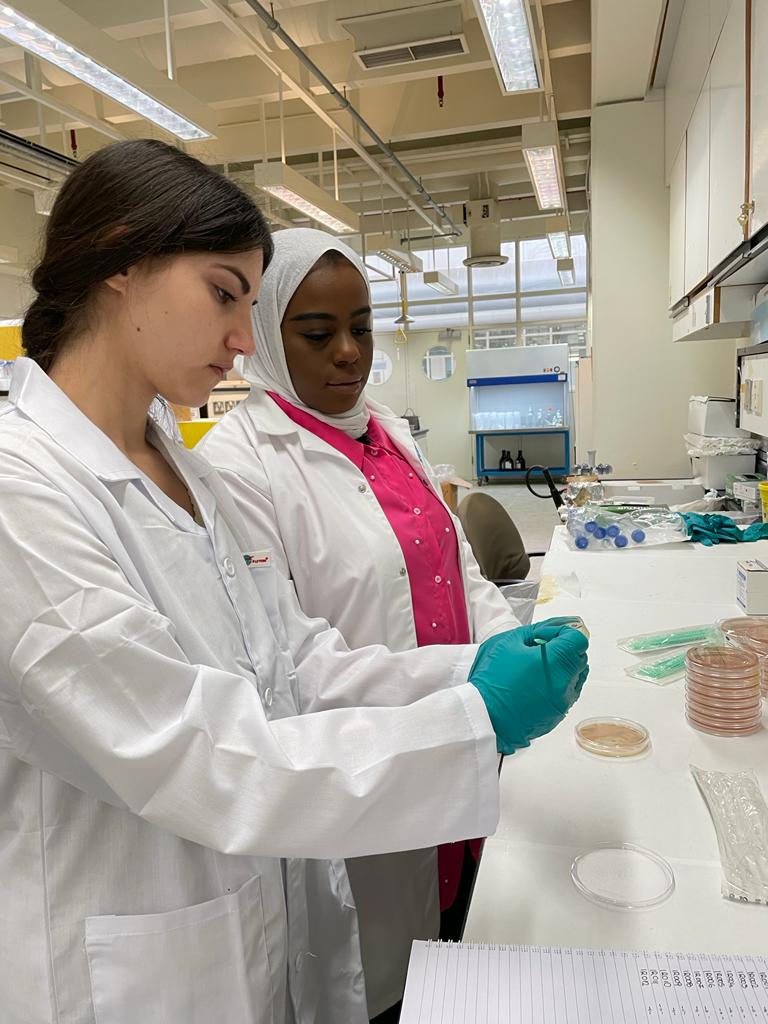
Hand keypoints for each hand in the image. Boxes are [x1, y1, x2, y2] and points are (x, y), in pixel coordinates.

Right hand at [468, 618, 588, 753]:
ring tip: (536, 668)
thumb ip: (536, 630)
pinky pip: (566, 693)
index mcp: (556, 662)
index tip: (548, 635)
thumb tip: (555, 627)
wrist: (484, 718)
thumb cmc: (491, 681)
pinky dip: (557, 684)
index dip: (564, 632)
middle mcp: (566, 683)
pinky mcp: (558, 715)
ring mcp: (564, 701)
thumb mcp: (508, 642)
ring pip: (576, 676)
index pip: (579, 638)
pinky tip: (534, 684)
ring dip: (562, 667)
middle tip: (538, 650)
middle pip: (580, 656)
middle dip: (563, 648)